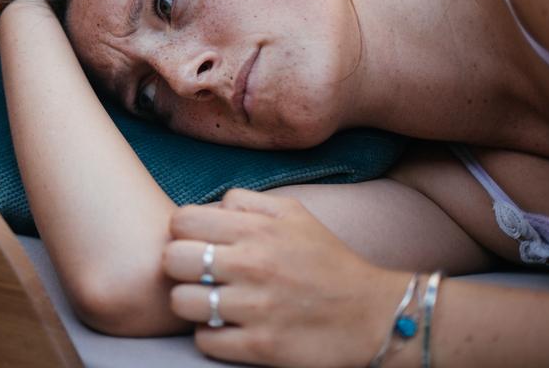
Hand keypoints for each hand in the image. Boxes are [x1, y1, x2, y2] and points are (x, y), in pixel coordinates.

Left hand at [163, 189, 409, 367]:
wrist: (375, 314)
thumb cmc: (328, 260)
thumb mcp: (294, 213)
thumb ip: (247, 202)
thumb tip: (210, 207)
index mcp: (256, 229)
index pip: (181, 221)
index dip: (183, 233)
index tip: (198, 244)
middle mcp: (251, 264)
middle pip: (173, 260)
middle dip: (180, 268)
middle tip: (200, 275)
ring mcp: (254, 307)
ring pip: (181, 302)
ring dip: (191, 304)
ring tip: (210, 303)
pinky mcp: (260, 346)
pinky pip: (204, 340)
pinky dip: (210, 336)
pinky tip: (227, 328)